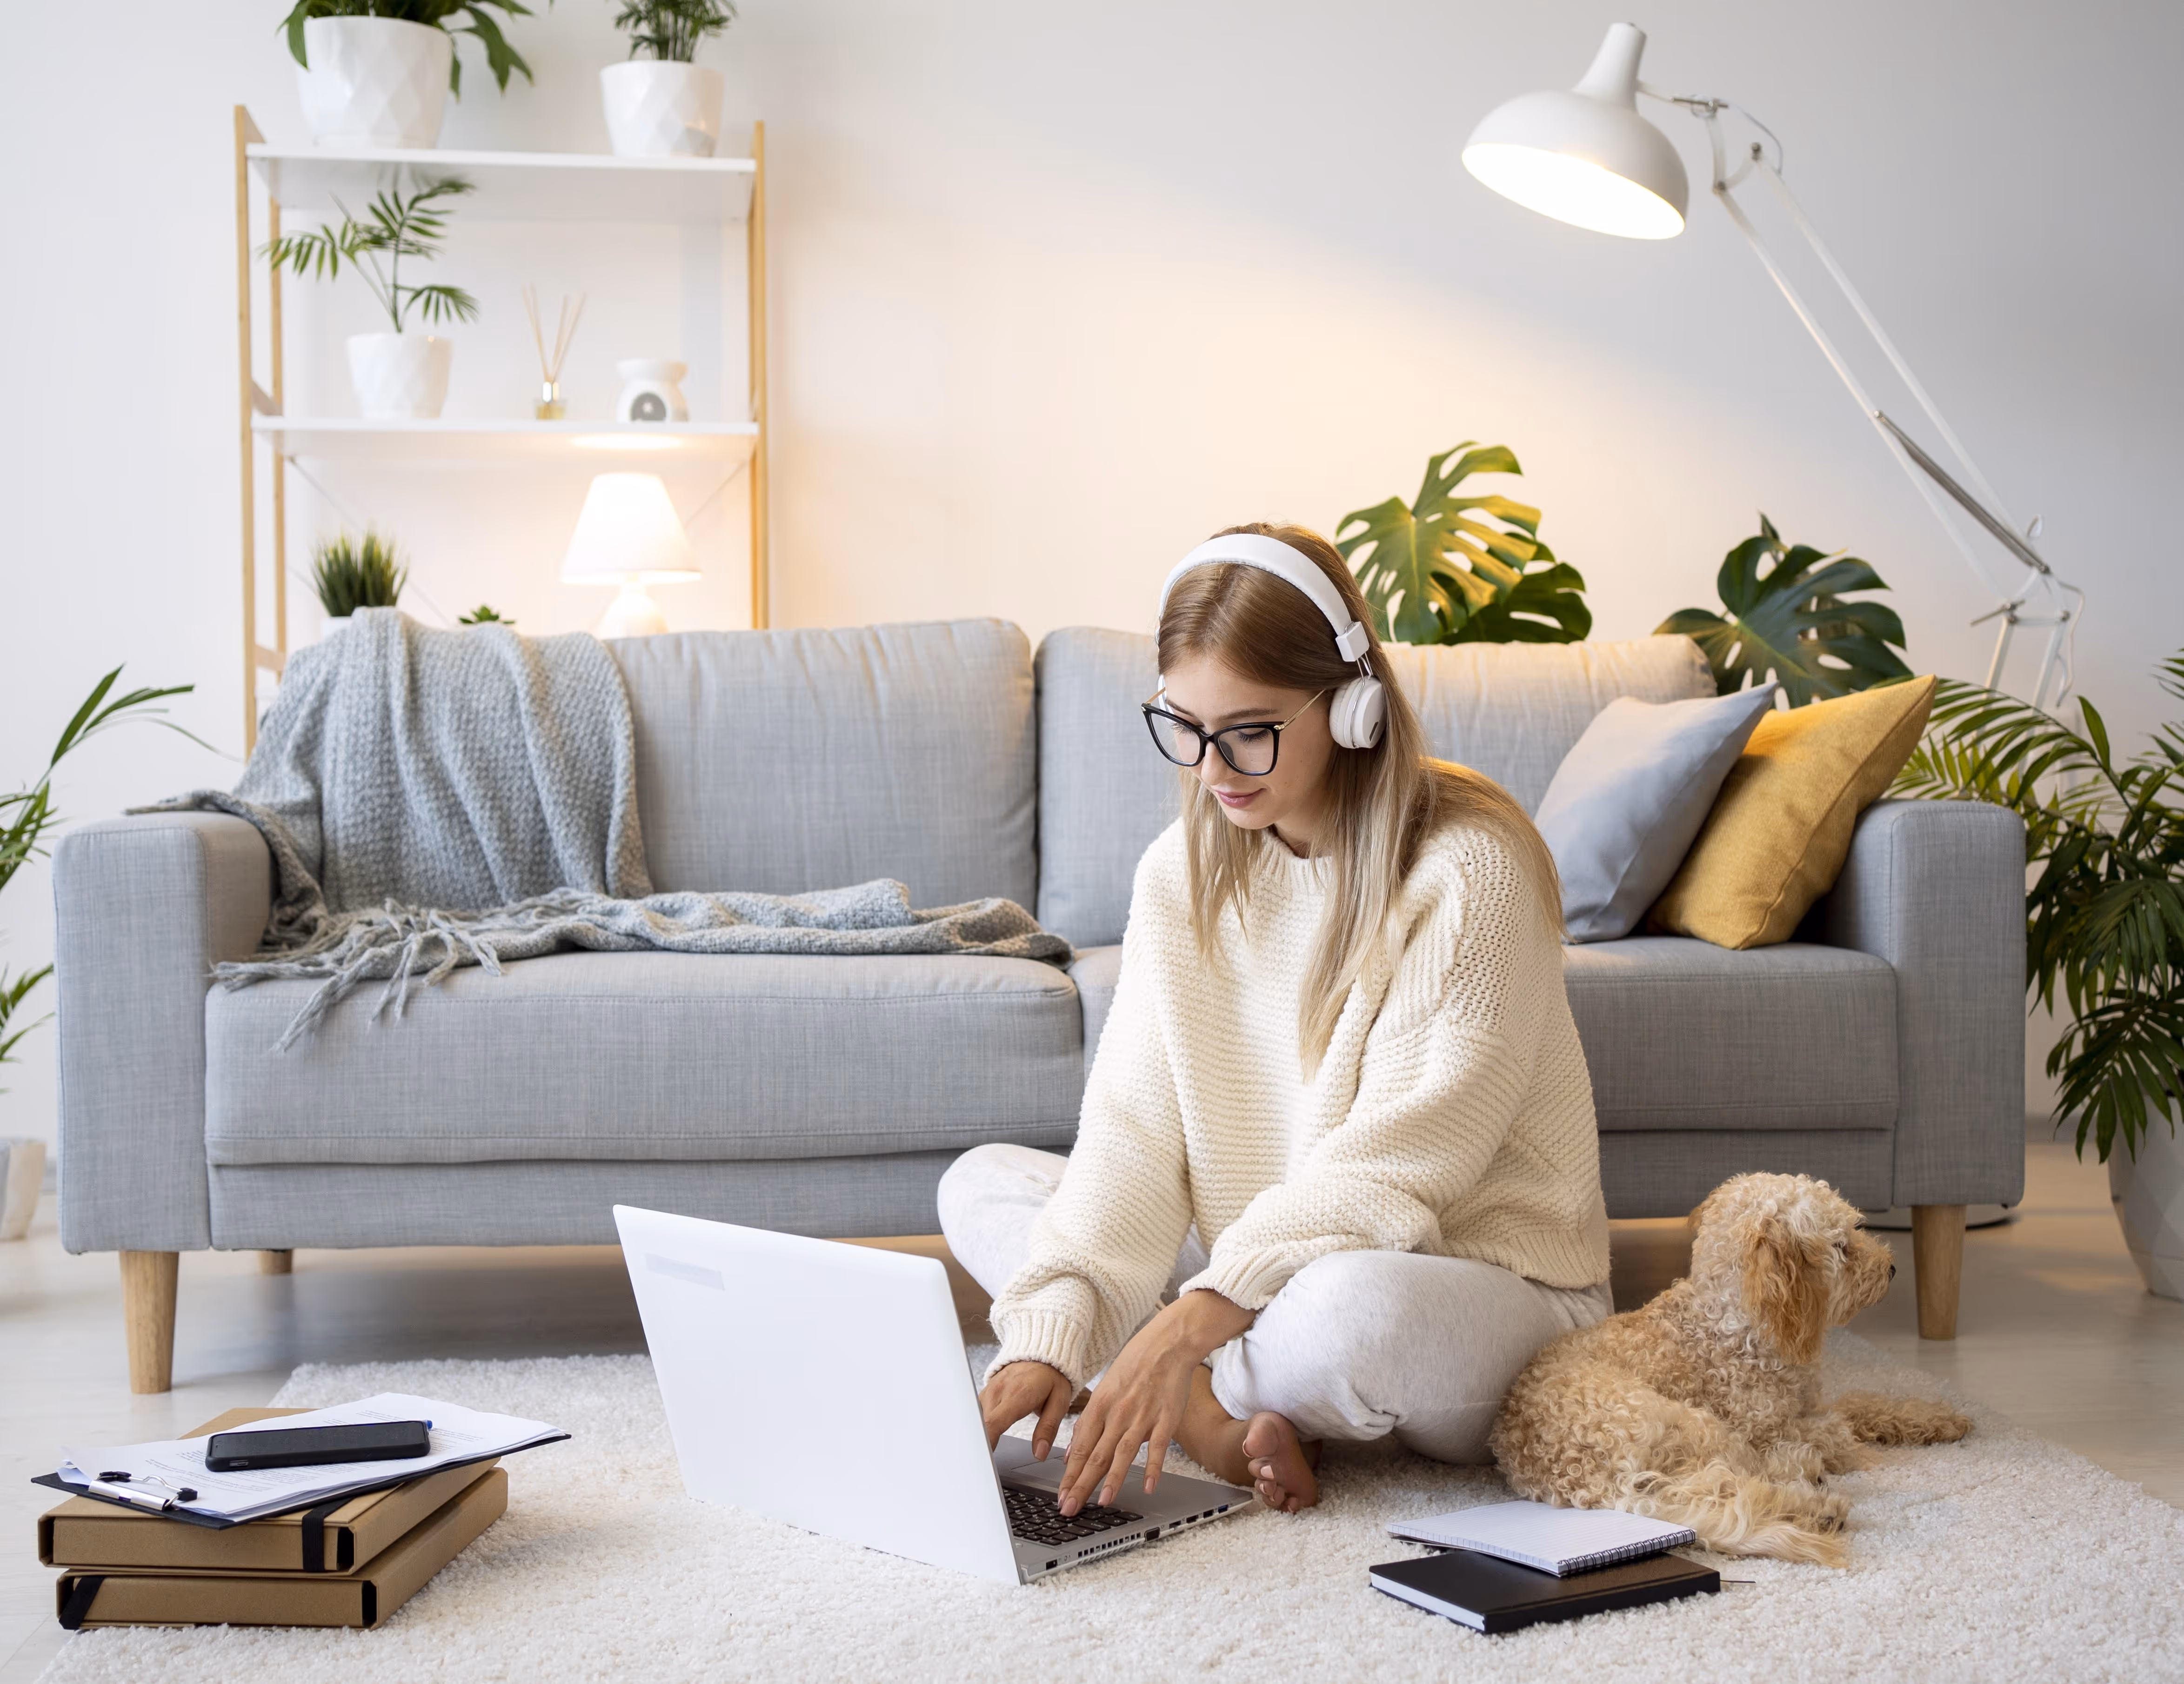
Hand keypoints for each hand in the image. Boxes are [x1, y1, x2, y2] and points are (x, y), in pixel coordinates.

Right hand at [977, 1360, 1072, 1459]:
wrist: (1042, 1354)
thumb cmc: (1052, 1378)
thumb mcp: (1059, 1403)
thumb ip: (1047, 1429)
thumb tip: (1039, 1453)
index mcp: (1018, 1395)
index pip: (993, 1423)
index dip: (985, 1443)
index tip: (983, 1461)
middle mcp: (999, 1392)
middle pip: (980, 1424)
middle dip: (979, 1445)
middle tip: (981, 1465)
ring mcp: (989, 1390)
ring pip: (976, 1419)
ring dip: (978, 1436)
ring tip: (981, 1456)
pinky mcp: (985, 1392)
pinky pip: (976, 1412)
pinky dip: (978, 1426)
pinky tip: (982, 1438)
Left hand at [1057, 1290, 1252, 1514]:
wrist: (1167, 1344)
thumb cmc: (1135, 1365)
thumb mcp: (1104, 1390)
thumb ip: (1088, 1423)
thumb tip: (1070, 1453)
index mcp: (1100, 1406)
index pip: (1080, 1447)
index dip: (1069, 1474)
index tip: (1061, 1496)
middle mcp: (1117, 1413)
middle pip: (1096, 1455)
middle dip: (1081, 1485)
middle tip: (1070, 1508)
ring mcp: (1142, 1417)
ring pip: (1123, 1454)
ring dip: (1111, 1480)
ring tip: (1102, 1502)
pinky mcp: (1165, 1419)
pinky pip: (1157, 1448)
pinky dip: (1152, 1468)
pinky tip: (1147, 1486)